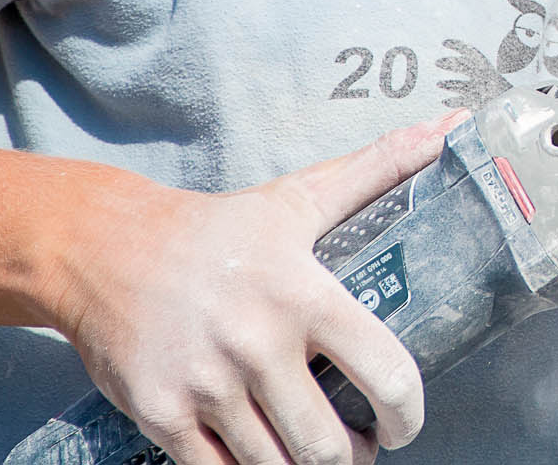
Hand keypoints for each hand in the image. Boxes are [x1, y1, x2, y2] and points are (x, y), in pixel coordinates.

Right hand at [47, 110, 463, 464]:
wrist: (104, 250)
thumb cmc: (217, 228)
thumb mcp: (301, 196)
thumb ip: (381, 167)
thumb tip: (453, 126)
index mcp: (304, 294)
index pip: (385, 374)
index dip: (408, 414)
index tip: (406, 423)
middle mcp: (257, 345)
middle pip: (328, 443)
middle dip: (357, 456)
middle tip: (363, 446)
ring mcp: (206, 387)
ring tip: (320, 455)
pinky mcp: (161, 417)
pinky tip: (264, 458)